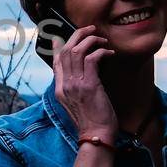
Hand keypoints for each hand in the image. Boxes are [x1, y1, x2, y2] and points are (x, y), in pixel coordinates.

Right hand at [52, 24, 118, 140]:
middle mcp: (64, 85)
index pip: (56, 61)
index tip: (64, 36)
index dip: (60, 45)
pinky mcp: (89, 85)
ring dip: (90, 40)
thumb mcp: (77, 104)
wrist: (95, 136)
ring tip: (102, 39)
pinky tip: (109, 53)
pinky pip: (91, 59)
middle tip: (90, 29)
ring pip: (76, 51)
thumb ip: (75, 89)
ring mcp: (75, 84)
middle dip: (78, 35)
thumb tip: (81, 76)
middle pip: (65, 51)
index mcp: (60, 89)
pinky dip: (101, 51)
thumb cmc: (91, 122)